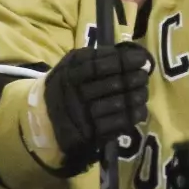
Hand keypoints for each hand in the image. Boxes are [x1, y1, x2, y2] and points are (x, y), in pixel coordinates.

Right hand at [43, 43, 151, 166]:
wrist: (44, 118)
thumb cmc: (67, 84)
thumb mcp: (74, 65)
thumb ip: (98, 57)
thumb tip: (132, 54)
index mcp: (70, 73)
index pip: (100, 66)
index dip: (124, 61)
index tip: (142, 59)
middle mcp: (74, 94)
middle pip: (112, 85)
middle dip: (134, 79)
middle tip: (144, 76)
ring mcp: (81, 116)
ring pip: (116, 104)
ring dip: (136, 97)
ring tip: (143, 92)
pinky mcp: (89, 134)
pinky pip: (115, 125)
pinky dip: (132, 115)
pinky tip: (140, 109)